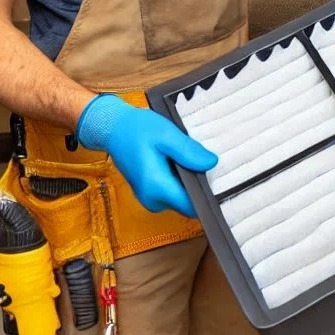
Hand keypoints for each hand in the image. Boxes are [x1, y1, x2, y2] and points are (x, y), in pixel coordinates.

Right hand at [76, 94, 216, 217]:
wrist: (113, 129)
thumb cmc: (136, 129)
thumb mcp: (166, 134)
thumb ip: (188, 151)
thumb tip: (211, 163)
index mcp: (157, 188)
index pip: (193, 205)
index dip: (209, 194)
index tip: (222, 179)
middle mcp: (153, 200)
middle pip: (189, 202)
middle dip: (200, 184)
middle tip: (206, 159)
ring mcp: (151, 199)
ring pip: (182, 197)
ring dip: (190, 180)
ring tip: (192, 156)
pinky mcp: (151, 193)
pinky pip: (174, 191)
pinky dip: (181, 178)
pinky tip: (181, 160)